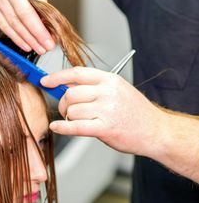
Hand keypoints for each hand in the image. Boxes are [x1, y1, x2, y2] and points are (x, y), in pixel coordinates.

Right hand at [0, 0, 64, 53]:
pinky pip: (3, 25)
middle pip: (23, 16)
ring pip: (13, 23)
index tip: (54, 35)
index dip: (43, 21)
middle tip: (48, 47)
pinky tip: (26, 45)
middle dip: (37, 34)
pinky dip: (14, 37)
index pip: (34, 3)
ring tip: (40, 49)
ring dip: (27, 39)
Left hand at [41, 67, 162, 156]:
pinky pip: (76, 126)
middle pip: (71, 93)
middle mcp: (107, 92)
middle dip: (63, 103)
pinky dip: (62, 127)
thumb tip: (67, 84)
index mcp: (110, 79)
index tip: (46, 81)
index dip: (58, 76)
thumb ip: (94, 86)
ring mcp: (107, 109)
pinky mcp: (105, 128)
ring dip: (68, 117)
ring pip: (72, 110)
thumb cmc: (135, 111)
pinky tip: (57, 127)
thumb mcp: (118, 89)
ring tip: (76, 121)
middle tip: (65, 110)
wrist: (156, 130)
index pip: (77, 73)